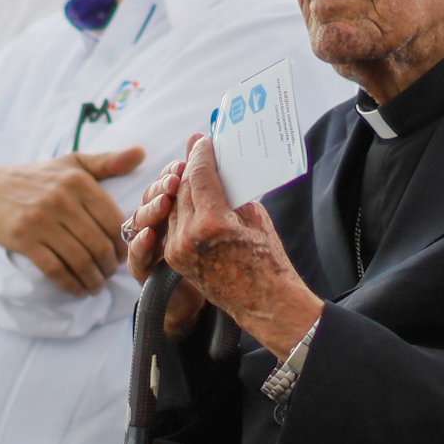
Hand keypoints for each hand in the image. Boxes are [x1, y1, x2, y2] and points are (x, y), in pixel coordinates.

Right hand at [0, 146, 146, 295]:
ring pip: (79, 259)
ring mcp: (41, 220)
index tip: (122, 255)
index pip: (112, 221)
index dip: (121, 244)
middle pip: (98, 244)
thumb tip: (142, 153)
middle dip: (108, 267)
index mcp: (79, 181)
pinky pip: (55, 268)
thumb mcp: (73, 163)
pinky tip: (77, 289)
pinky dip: (71, 284)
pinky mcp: (24, 238)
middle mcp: (62, 199)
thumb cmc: (40, 178)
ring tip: (95, 286)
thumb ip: (108, 161)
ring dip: (92, 279)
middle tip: (109, 275)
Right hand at [124, 138, 206, 338]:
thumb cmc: (225, 257)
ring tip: (165, 201)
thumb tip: (219, 163)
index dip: (173, 172)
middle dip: (163, 186)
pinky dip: (140, 242)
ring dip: (151, 209)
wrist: (220, 298)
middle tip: (175, 179)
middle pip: (152, 196)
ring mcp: (148, 243)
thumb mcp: (224, 220)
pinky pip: (135, 253)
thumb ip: (217, 194)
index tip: (183, 164)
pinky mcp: (142, 267)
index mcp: (178, 205)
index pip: (170, 182)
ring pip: (140, 220)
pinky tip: (149, 234)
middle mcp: (160, 221)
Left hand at [159, 135, 322, 356]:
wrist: (263, 303)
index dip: (200, 154)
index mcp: (212, 222)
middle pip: (183, 188)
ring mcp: (178, 249)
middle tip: (198, 149)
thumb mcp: (255, 218)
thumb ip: (232, 193)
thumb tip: (220, 171)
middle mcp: (189, 235)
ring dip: (184, 187)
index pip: (199, 175)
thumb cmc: (267, 260)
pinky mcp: (175, 259)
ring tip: (196, 171)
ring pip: (175, 205)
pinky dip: (183, 208)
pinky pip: (175, 224)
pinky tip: (193, 198)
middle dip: (190, 166)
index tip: (203, 140)